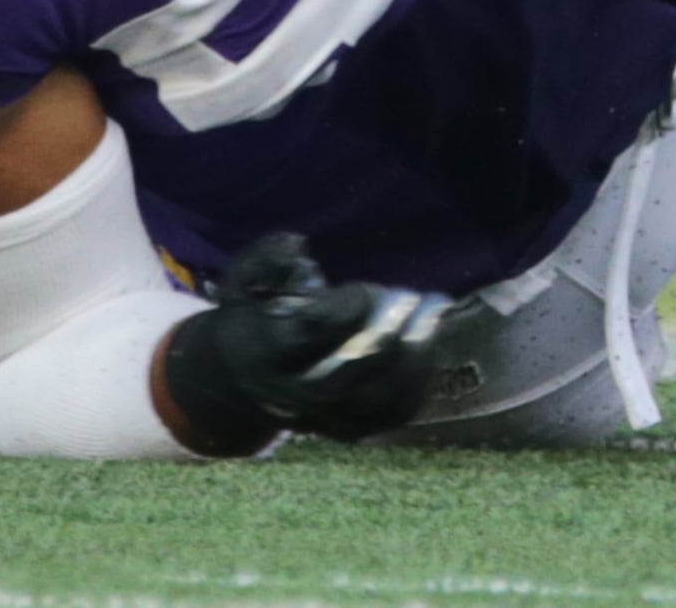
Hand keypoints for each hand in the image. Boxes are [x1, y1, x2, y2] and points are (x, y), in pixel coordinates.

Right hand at [155, 234, 446, 454]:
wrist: (242, 380)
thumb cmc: (253, 317)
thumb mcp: (244, 280)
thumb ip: (268, 259)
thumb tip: (298, 246)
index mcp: (263, 354)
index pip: (311, 337)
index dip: (345, 312)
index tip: (364, 290)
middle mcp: (292, 395)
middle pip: (347, 376)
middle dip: (386, 335)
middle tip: (412, 298)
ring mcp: (324, 419)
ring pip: (378, 401)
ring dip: (414, 357)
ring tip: (433, 313)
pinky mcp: (350, 429)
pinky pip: (394, 413)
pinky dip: (420, 379)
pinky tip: (430, 340)